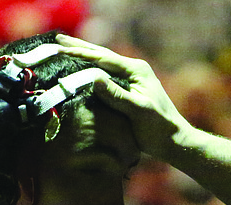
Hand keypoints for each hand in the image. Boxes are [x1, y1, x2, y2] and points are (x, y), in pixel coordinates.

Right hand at [55, 34, 188, 160]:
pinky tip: (80, 69)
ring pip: (102, 63)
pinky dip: (90, 70)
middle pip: (101, 55)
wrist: (172, 140)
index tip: (60, 48)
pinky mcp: (127, 89)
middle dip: (79, 47)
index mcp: (136, 69)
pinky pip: (105, 76)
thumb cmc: (158, 127)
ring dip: (83, 55)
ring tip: (65, 47)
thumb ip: (117, 95)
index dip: (80, 53)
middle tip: (57, 39)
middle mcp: (133, 70)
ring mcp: (130, 79)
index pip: (103, 58)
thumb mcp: (138, 110)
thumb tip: (94, 78)